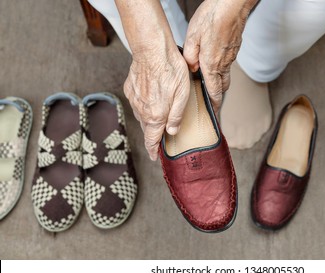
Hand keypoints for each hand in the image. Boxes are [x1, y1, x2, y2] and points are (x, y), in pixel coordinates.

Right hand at [124, 46, 189, 160]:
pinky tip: (151, 98)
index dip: (153, 151)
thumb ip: (177, 116)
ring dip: (149, 118)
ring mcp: (134, 100)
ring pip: (142, 115)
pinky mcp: (130, 89)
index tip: (154, 157)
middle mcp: (142, 110)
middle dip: (153, 134)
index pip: (152, 140)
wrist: (152, 50)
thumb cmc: (171, 70)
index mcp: (155, 115)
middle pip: (147, 128)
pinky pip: (137, 103)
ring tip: (158, 115)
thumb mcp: (182, 95)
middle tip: (160, 136)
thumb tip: (173, 131)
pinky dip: (144, 105)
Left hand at [183, 0, 257, 111]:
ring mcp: (231, 55)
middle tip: (211, 102)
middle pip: (223, 86)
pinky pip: (228, 63)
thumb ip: (190, 56)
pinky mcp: (234, 47)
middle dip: (217, 96)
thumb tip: (191, 68)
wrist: (233, 5)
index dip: (213, 105)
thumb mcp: (192, 36)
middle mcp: (224, 63)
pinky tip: (214, 61)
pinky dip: (221, 67)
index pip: (214, 92)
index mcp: (212, 64)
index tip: (212, 114)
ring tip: (211, 83)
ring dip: (219, 81)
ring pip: (225, 74)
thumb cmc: (213, 17)